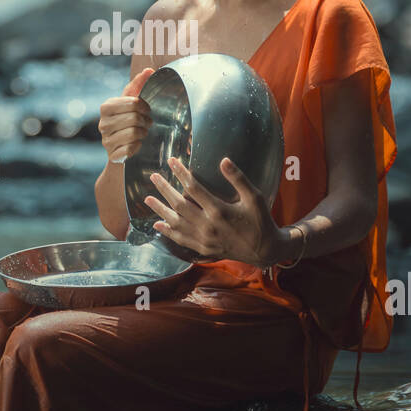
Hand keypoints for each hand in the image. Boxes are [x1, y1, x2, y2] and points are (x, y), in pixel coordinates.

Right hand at [98, 68, 153, 162]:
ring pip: (133, 133)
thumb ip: (139, 84)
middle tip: (146, 123)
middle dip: (145, 121)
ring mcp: (105, 140)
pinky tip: (136, 144)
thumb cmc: (128, 120)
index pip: (132, 102)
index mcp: (106, 107)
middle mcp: (102, 123)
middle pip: (134, 118)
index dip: (144, 107)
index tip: (147, 110)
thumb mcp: (131, 102)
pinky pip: (130, 148)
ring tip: (143, 132)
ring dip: (143, 133)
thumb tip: (149, 70)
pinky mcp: (111, 155)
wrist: (120, 149)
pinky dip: (137, 146)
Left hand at [144, 155, 284, 265]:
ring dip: (160, 209)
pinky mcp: (202, 249)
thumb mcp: (254, 197)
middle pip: (179, 204)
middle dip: (164, 189)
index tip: (171, 161)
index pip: (193, 188)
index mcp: (219, 210)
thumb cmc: (260, 220)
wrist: (264, 250)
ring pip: (175, 223)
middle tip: (153, 176)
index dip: (180, 173)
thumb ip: (239, 179)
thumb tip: (223, 160)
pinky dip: (167, 231)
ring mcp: (203, 239)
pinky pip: (180, 239)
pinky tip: (158, 224)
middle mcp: (208, 226)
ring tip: (147, 198)